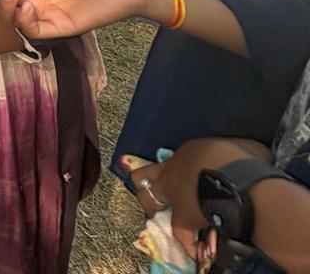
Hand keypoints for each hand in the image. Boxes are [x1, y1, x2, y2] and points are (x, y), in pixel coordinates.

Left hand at [124, 139, 273, 254]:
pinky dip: (187, 243)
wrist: (239, 180)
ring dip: (151, 208)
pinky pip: (180, 234)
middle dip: (145, 182)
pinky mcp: (182, 218)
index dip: (179, 167)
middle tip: (152, 191)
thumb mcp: (245, 148)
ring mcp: (173, 195)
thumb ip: (241, 151)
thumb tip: (255, 156)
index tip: (187, 174)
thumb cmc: (244, 160)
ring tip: (157, 216)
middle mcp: (173, 171)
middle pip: (143, 174)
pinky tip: (194, 250)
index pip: (176, 159)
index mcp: (188, 152)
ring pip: (148, 198)